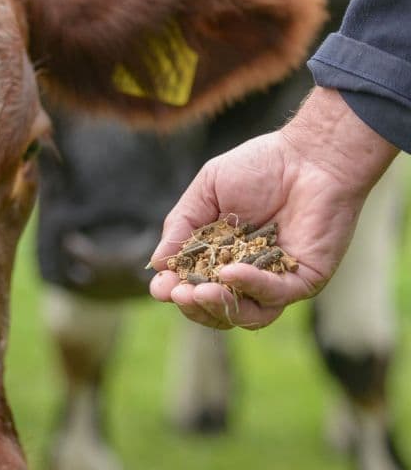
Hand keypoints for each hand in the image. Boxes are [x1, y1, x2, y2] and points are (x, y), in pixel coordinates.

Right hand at [149, 88, 398, 328]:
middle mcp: (248, 276)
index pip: (194, 288)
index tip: (161, 287)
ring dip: (219, 307)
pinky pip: (274, 295)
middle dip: (194, 306)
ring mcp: (276, 280)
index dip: (176, 291)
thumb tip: (157, 263)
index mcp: (221, 258)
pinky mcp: (304, 279)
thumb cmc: (259, 167)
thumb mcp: (206, 192)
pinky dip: (249, 286)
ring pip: (247, 315)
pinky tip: (230, 272)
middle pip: (217, 310)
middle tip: (179, 293)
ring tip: (199, 292)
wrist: (312, 154)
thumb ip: (181, 226)